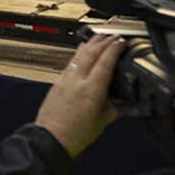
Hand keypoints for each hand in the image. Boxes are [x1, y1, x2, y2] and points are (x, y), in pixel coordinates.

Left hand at [35, 34, 126, 156]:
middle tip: (114, 36)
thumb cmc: (75, 134)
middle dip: (104, 41)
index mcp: (91, 90)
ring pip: (79, 54)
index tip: (122, 42)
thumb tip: (123, 102)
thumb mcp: (102, 122)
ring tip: (100, 37)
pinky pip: (70, 62)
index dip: (115, 49)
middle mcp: (77, 81)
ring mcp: (65, 80)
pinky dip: (79, 53)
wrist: (51, 138)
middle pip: (91, 53)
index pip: (105, 62)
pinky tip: (82, 51)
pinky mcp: (58, 82)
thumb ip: (114, 108)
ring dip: (91, 44)